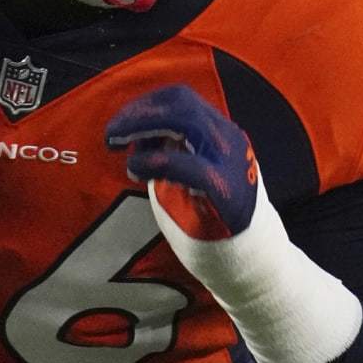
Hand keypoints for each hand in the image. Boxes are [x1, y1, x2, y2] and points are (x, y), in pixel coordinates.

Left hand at [106, 85, 362, 362]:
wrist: (250, 264)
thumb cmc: (208, 219)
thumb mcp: (186, 174)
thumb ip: (168, 149)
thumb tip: (138, 130)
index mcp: (220, 133)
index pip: (180, 98)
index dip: (144, 104)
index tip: (120, 124)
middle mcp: (229, 141)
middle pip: (181, 103)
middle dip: (138, 113)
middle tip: (111, 134)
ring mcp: (232, 164)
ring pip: (186, 121)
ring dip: (143, 128)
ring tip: (120, 147)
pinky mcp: (227, 193)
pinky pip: (188, 165)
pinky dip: (155, 161)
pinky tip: (138, 171)